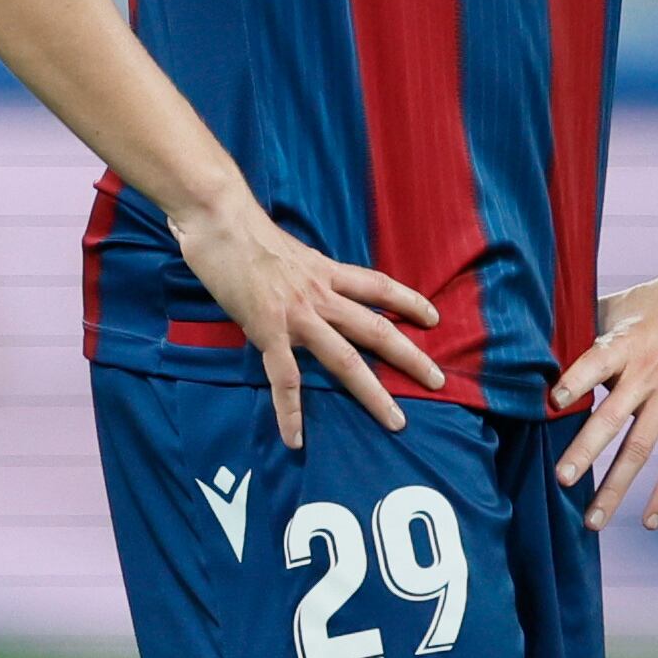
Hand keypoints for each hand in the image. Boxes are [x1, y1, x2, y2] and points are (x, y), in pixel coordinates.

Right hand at [172, 188, 441, 448]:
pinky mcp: (269, 330)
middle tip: (438, 381)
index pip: (377, 286)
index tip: (433, 317)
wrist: (219, 218)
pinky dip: (289, 412)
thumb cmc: (241, 226)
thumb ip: (299, 270)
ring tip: (396, 421)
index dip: (408, 301)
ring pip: (346, 359)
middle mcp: (320, 294)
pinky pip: (285, 379)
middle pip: (376, 329)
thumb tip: (297, 281)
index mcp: (324, 271)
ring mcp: (297, 315)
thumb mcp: (286, 248)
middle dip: (410, 356)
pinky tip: (295, 439)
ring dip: (374, 393)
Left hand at [550, 261, 657, 531]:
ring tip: (592, 519)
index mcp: (624, 343)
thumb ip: (583, 329)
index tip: (553, 400)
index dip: (576, 380)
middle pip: (613, 417)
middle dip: (586, 450)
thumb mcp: (616, 306)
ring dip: (616, 486)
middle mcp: (647, 373)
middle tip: (561, 478)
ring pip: (642, 448)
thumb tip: (537, 346)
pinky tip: (649, 521)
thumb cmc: (653, 299)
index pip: (596, 361)